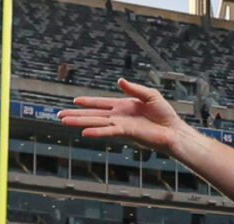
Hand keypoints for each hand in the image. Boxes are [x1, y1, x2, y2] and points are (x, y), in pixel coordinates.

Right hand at [58, 78, 188, 156]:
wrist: (174, 131)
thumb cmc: (165, 114)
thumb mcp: (150, 95)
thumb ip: (135, 89)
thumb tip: (119, 81)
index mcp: (124, 106)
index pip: (101, 103)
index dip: (88, 102)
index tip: (74, 101)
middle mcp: (120, 116)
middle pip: (94, 114)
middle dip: (77, 114)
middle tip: (60, 115)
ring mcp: (122, 124)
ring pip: (97, 122)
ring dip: (80, 122)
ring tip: (64, 121)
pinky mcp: (127, 132)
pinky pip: (109, 131)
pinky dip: (97, 131)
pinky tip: (84, 132)